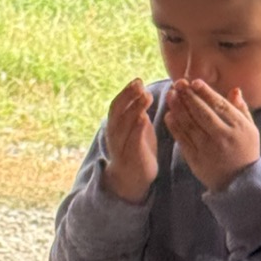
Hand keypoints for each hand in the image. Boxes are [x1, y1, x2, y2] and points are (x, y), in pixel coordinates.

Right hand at [99, 80, 160, 200]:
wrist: (132, 180)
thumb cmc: (136, 151)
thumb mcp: (137, 130)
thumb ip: (137, 114)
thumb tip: (143, 94)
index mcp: (115, 124)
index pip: (118, 104)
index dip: (127, 91)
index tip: (138, 80)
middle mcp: (114, 132)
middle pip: (118, 109)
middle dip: (128, 95)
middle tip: (140, 83)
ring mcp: (120, 144)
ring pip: (124, 122)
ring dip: (134, 107)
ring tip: (146, 96)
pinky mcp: (130, 156)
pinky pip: (132, 139)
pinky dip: (136, 128)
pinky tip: (144, 118)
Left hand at [164, 79, 260, 189]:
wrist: (241, 183)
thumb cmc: (245, 151)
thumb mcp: (250, 130)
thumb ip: (241, 109)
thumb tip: (234, 89)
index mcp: (240, 129)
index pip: (220, 105)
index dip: (206, 92)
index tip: (194, 81)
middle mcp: (224, 138)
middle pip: (202, 112)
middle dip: (188, 96)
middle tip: (178, 83)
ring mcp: (209, 149)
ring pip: (189, 123)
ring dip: (177, 106)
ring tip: (171, 94)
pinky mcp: (196, 159)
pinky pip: (182, 138)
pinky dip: (174, 124)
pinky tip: (170, 113)